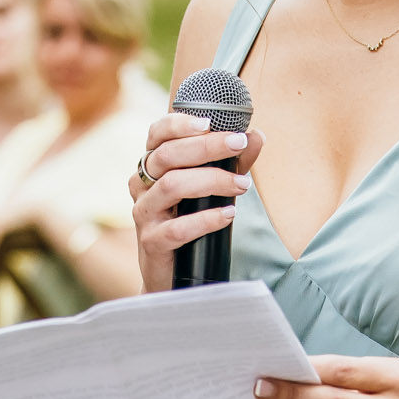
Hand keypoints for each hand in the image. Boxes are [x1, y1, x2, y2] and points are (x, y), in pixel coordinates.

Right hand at [130, 112, 261, 294]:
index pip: (157, 134)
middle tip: (239, 144)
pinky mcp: (151, 242)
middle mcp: (141, 186)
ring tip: (241, 184)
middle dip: (206, 146)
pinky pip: (177, 227)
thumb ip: (231, 163)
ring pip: (172, 186)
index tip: (210, 122)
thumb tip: (256, 136)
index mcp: (152, 167)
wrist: (172, 276)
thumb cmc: (190, 224)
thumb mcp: (210, 190)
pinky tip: (228, 215)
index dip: (179, 123)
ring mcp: (143, 214)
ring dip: (211, 180)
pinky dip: (206, 219)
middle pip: (167, 155)